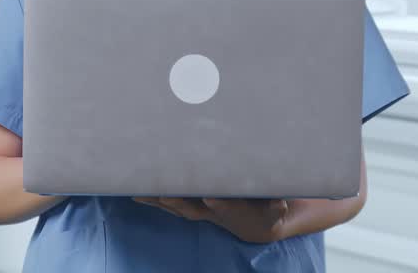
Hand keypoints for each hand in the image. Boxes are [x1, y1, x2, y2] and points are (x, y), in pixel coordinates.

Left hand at [133, 197, 288, 243]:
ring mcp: (201, 210)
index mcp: (234, 210)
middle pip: (192, 207)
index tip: (210, 197)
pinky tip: (138, 192)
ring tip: (140, 191)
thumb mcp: (278, 208)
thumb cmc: (269, 211)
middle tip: (163, 194)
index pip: (224, 206)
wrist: (258, 226)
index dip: (216, 204)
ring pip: (177, 205)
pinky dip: (155, 198)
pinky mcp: (194, 206)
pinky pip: (171, 203)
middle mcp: (213, 211)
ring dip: (159, 199)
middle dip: (178, 200)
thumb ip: (277, 205)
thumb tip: (279, 200)